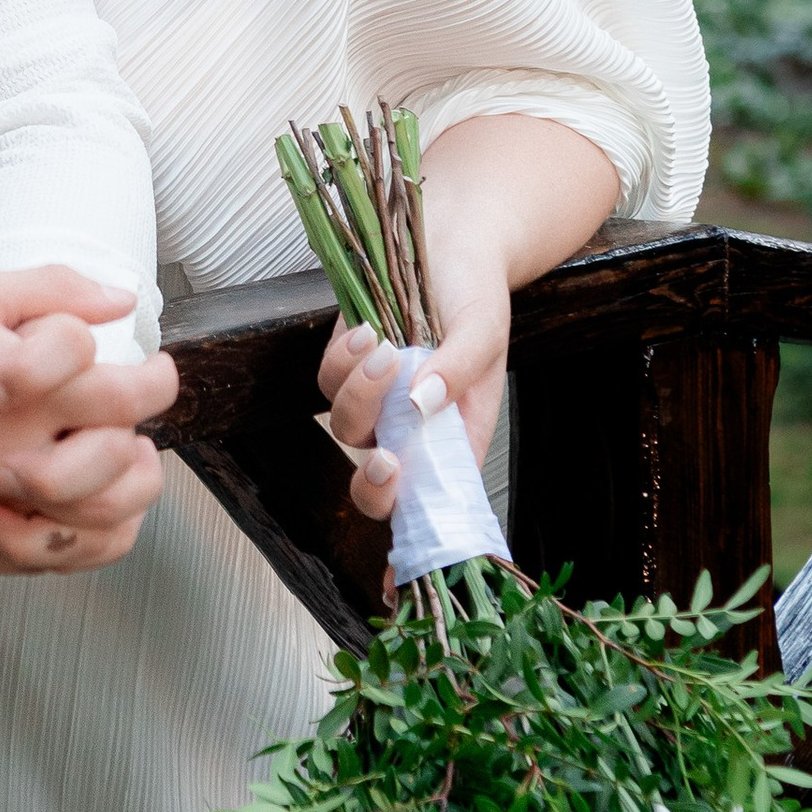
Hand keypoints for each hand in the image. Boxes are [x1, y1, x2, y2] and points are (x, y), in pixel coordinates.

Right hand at [0, 228, 173, 573]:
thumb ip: (48, 288)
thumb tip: (119, 299)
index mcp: (22, 386)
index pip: (123, 391)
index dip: (156, 374)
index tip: (154, 362)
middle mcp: (12, 448)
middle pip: (119, 458)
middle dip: (144, 428)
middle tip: (142, 404)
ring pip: (91, 517)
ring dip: (121, 488)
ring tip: (124, 455)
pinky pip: (43, 553)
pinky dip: (77, 539)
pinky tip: (83, 506)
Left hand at [313, 111, 617, 521]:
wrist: (448, 232)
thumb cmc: (476, 289)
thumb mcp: (484, 330)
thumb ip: (460, 371)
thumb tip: (422, 407)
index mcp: (455, 436)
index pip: (433, 504)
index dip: (412, 545)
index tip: (395, 579)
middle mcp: (411, 426)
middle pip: (376, 481)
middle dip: (374, 483)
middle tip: (388, 460)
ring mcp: (375, 395)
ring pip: (346, 427)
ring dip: (361, 396)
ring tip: (385, 347)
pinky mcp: (345, 361)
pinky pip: (327, 379)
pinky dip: (343, 361)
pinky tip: (367, 333)